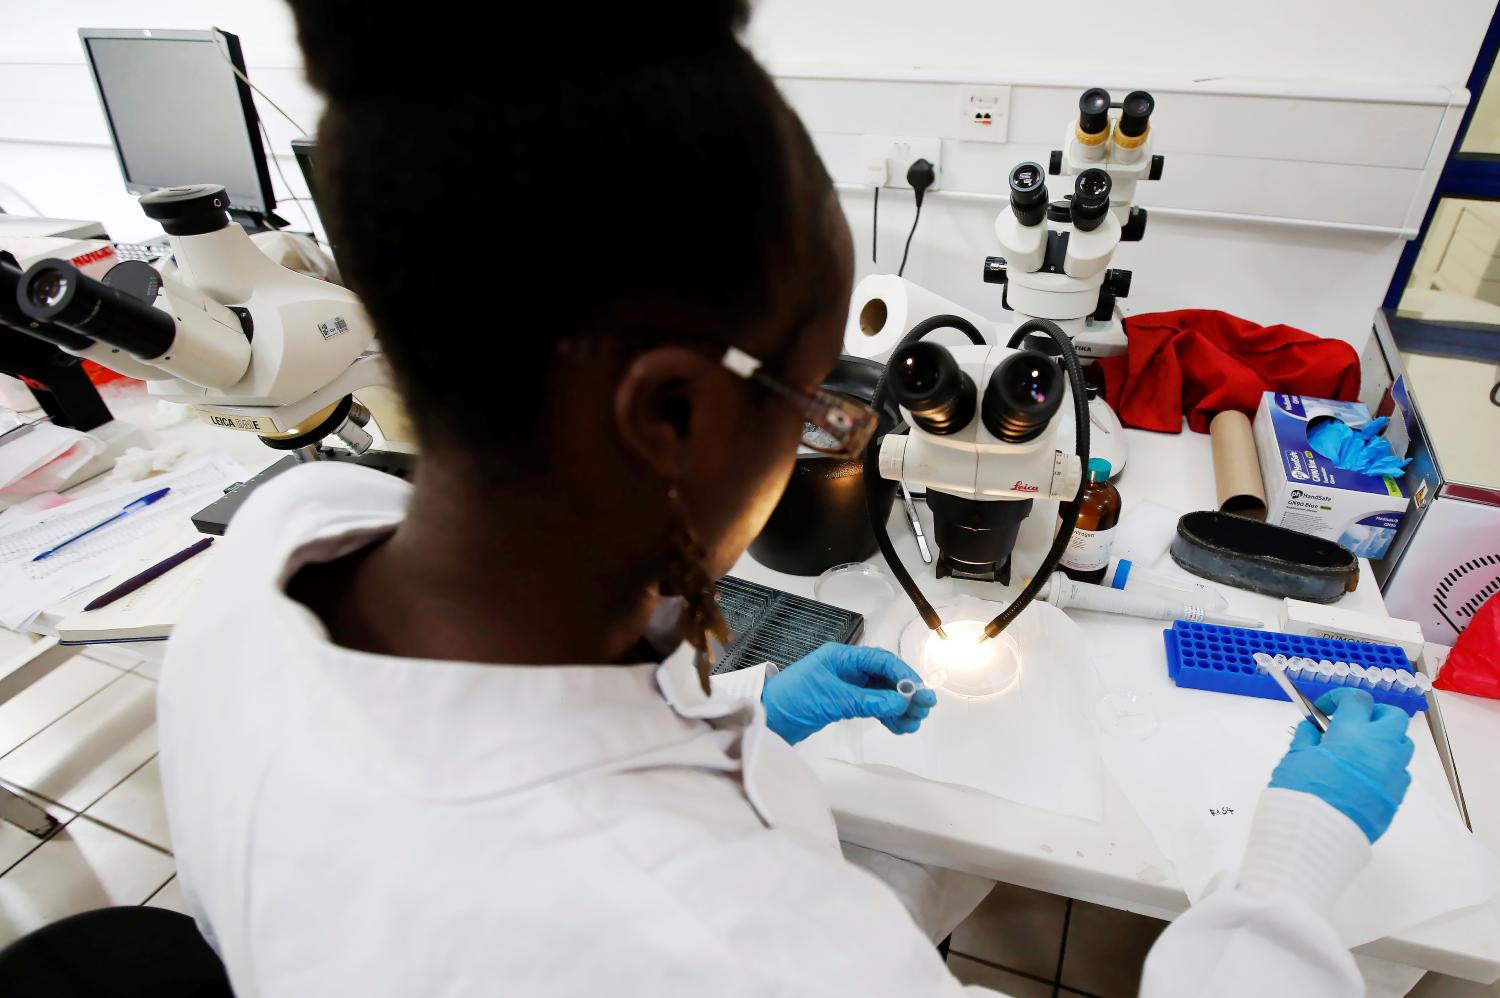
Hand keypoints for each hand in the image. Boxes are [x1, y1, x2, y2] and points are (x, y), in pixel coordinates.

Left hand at [762, 644, 935, 744]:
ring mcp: (846, 687)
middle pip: (885, 678)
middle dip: (906, 693)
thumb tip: (901, 701)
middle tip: (924, 709)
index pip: (881, 661)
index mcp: (843, 657)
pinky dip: (886, 716)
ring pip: (881, 694)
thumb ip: (868, 700)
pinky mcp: (843, 704)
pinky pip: (872, 707)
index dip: (903, 674)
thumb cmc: (793, 699)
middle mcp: (847, 669)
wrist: (766, 719)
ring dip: (899, 708)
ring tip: (913, 723)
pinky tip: (899, 727)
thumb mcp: (832, 698)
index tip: (920, 691)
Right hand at [1268, 687, 1414, 842]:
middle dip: (1374, 714)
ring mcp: (1392, 772)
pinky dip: (1385, 766)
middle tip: (1352, 723)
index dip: (1340, 698)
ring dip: (1384, 739)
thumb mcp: (1295, 757)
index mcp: (1353, 732)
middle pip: (1392, 716)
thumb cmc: (1302, 791)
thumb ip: (1307, 737)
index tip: (1325, 708)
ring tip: (1359, 750)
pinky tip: (1363, 775)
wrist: (1318, 833)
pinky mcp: (1396, 795)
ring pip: (1401, 743)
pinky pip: (1398, 771)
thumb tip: (1313, 728)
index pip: (1357, 700)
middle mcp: (1380, 747)